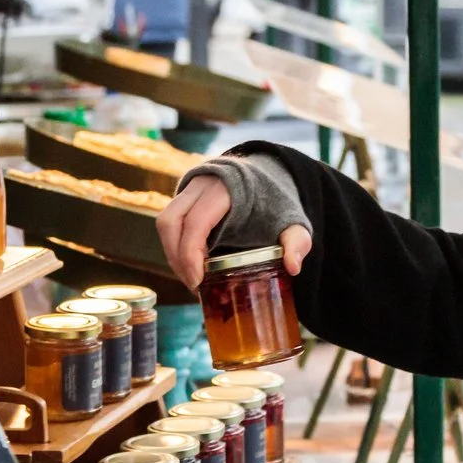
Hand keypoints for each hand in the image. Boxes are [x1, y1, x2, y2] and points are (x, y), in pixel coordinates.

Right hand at [156, 173, 311, 288]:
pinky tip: (192, 266)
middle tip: (194, 286)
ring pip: (165, 222)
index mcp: (225, 189)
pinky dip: (175, 246)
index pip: (195, 222)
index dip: (190, 254)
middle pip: (170, 222)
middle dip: (177, 259)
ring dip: (172, 254)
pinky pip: (169, 223)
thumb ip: (297, 241)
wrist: (267, 176)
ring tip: (192, 279)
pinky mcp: (183, 197)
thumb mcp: (293, 221)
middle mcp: (200, 185)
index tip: (197, 281)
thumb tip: (293, 267)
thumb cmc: (276, 202)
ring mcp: (188, 189)